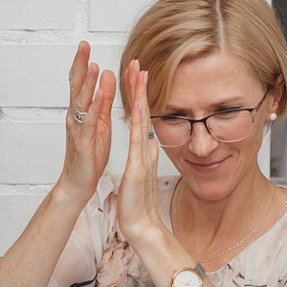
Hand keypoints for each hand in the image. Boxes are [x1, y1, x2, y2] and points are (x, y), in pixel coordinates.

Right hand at [57, 40, 115, 199]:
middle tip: (83, 44)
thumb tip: (108, 75)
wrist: (78, 183)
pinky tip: (99, 94)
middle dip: (80, 65)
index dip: (82, 63)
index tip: (85, 44)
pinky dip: (95, 106)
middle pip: (76, 86)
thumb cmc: (89, 154)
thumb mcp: (100, 121)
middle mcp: (75, 116)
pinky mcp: (84, 142)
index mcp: (80, 111)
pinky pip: (89, 122)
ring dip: (87, 83)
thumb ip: (104, 99)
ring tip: (92, 65)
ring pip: (81, 102)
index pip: (79, 82)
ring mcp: (78, 129)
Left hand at [113, 59, 168, 256]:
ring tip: (140, 73)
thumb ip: (146, 157)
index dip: (138, 95)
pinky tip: (137, 102)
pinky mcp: (138, 165)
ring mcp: (143, 155)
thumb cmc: (137, 202)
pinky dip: (138, 119)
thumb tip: (150, 144)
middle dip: (140, 87)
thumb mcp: (141, 173)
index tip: (136, 75)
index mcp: (143, 149)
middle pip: (143, 112)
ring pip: (142, 119)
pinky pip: (137, 138)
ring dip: (140, 95)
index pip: (140, 117)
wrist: (140, 224)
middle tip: (138, 63)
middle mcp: (146, 148)